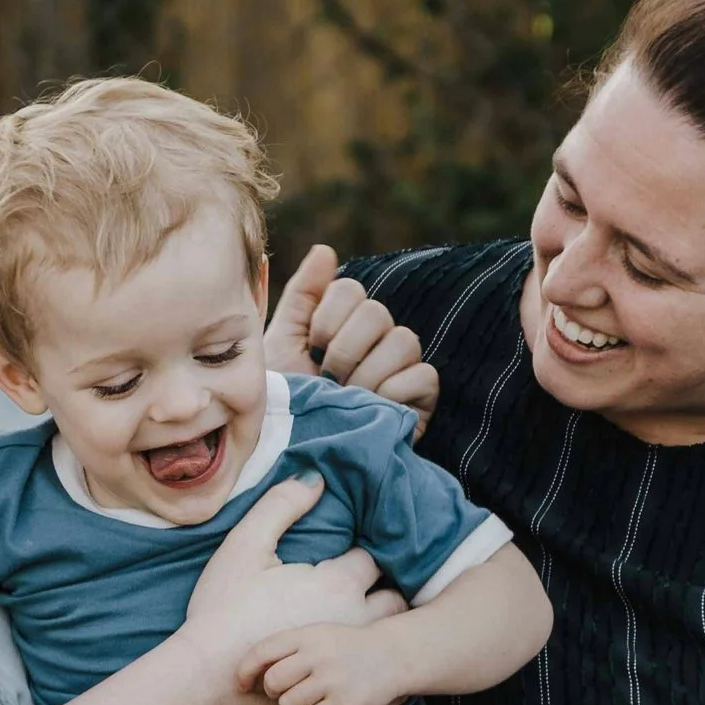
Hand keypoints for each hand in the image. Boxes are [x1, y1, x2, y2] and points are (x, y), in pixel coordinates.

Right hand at [179, 475, 404, 704]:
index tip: (350, 555)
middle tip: (364, 591)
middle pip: (394, 601)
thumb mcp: (244, 547)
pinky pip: (379, 686)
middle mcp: (355, 622)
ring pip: (387, 642)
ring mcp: (351, 662)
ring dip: (380, 631)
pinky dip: (375, 672)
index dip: (363, 554)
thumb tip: (315, 479)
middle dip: (384, 592)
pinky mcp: (344, 698)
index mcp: (337, 584)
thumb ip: (281, 506)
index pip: (373, 559)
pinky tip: (358, 667)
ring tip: (362, 626)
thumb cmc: (222, 612)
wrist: (206, 684)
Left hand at [244, 620, 402, 704]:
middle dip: (275, 691)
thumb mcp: (316, 636)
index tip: (242, 685)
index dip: (245, 672)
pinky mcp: (345, 704)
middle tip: (291, 690)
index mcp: (307, 635)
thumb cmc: (344, 648)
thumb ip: (284, 649)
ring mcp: (333, 680)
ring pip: (288, 704)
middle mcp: (319, 655)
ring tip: (315, 697)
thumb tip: (244, 677)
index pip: (261, 653)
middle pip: (273, 683)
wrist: (393, 656)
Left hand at [267, 245, 438, 425]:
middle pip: (376, 313)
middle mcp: (377, 337)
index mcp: (344, 321)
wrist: (298, 455)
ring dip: (367, 373)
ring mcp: (403, 365)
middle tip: (328, 379)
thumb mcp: (282, 346)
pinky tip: (373, 408)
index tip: (311, 348)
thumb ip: (301, 297)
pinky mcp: (422, 397)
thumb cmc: (288, 403)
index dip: (327, 318)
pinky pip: (422, 375)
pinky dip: (393, 392)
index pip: (349, 290)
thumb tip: (325, 249)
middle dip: (344, 350)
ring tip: (348, 397)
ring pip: (403, 339)